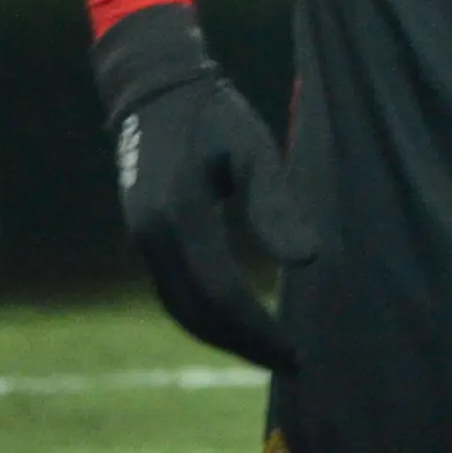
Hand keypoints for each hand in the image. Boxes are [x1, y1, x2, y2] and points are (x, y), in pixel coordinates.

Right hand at [91, 3, 314, 369]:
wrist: (155, 90)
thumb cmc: (216, 115)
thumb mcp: (254, 150)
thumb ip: (277, 204)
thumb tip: (309, 259)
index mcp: (178, 219)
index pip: (221, 295)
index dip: (258, 329)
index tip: (295, 350)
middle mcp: (151, 239)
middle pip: (197, 313)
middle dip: (242, 343)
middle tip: (290, 362)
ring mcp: (142, 241)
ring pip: (181, 307)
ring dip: (222, 334)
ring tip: (268, 349)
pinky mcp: (144, 237)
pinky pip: (175, 290)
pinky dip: (206, 312)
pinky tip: (238, 319)